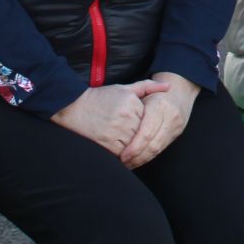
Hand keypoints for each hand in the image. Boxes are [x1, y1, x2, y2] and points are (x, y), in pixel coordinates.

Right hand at [52, 81, 169, 156]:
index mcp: (132, 103)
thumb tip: (169, 87)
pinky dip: (125, 157)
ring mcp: (117, 131)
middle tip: (143, 142)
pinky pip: (123, 154)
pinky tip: (124, 155)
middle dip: (143, 138)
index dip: (147, 125)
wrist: (74, 107)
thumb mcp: (124, 88)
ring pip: (135, 145)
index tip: (144, 128)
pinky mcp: (107, 143)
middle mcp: (127, 117)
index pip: (150, 119)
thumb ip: (148, 87)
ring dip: (135, 149)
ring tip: (135, 150)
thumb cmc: (101, 97)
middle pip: (143, 133)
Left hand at [121, 73, 200, 168]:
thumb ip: (128, 106)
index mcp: (159, 106)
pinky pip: (162, 148)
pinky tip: (139, 159)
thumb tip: (120, 118)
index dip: (135, 147)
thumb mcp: (143, 92)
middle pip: (153, 144)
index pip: (146, 132)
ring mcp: (176, 126)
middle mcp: (170, 116)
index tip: (123, 155)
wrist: (180, 91)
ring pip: (158, 149)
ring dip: (143, 159)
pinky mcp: (177, 133)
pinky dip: (149, 156)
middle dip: (137, 157)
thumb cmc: (155, 93)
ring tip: (129, 164)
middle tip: (124, 163)